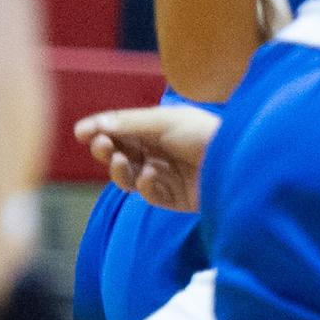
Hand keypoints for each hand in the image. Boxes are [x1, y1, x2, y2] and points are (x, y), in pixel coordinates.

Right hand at [76, 101, 221, 210]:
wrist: (239, 161)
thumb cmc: (205, 133)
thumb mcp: (165, 122)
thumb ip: (129, 124)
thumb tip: (93, 126)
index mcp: (157, 129)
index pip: (120, 130)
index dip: (99, 130)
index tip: (80, 132)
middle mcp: (159, 152)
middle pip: (119, 153)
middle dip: (105, 149)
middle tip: (102, 145)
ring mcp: (165, 175)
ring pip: (127, 176)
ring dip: (118, 168)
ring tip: (120, 160)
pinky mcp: (174, 197)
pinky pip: (148, 194)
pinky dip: (144, 184)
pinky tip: (151, 173)